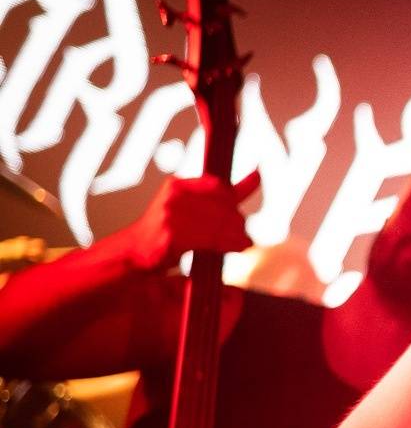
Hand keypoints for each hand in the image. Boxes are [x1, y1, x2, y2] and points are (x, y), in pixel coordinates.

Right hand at [119, 173, 258, 271]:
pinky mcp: (173, 236)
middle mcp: (174, 197)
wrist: (134, 252)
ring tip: (244, 243)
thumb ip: (224, 194)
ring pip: (221, 224)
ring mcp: (172, 216)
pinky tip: (238, 248)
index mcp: (177, 185)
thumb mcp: (191, 206)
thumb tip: (258, 175)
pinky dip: (230, 244)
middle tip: (244, 235)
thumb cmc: (167, 230)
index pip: (219, 187)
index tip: (238, 218)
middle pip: (223, 207)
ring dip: (238, 236)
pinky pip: (212, 239)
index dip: (233, 203)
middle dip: (238, 223)